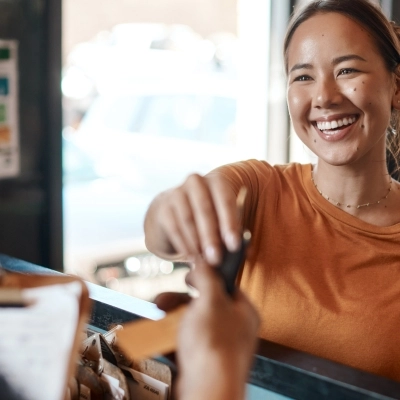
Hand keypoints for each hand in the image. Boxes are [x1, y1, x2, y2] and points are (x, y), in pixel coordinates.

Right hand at [144, 172, 241, 264]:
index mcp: (217, 182)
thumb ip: (234, 234)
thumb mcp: (223, 221)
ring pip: (188, 219)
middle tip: (217, 259)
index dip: (230, 223)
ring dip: (196, 243)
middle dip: (211, 236)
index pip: (226, 200)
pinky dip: (183, 244)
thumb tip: (247, 251)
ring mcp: (177, 193)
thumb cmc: (209, 218)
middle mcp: (196, 182)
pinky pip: (174, 227)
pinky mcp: (164, 208)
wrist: (176, 211)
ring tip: (204, 261)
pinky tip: (190, 257)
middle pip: (205, 209)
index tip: (235, 245)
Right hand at [155, 260, 258, 399]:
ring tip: (155, 317)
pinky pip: (185, 345)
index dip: (206, 279)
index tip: (188, 277)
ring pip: (192, 326)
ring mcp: (219, 349)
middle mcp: (235, 330)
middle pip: (204, 306)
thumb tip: (203, 260)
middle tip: (162, 301)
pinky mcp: (204, 364)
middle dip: (178, 302)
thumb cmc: (213, 344)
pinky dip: (170, 339)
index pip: (226, 287)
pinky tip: (158, 337)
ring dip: (171, 319)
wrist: (206, 390)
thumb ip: (207, 276)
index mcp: (244, 312)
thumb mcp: (210, 299)